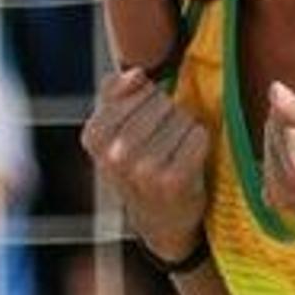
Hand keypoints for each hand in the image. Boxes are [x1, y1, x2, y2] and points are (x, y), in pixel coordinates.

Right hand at [81, 65, 212, 259]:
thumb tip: (137, 73)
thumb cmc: (138, 165)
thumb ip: (115, 91)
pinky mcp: (175, 181)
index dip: (149, 99)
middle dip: (169, 114)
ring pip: (181, 117)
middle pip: (161, 101)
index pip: (137, 87)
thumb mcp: (113, 129)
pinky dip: (200, 142)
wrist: (160, 221)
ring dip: (185, 129)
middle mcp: (115, 155)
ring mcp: (144, 170)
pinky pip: (198, 135)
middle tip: (163, 141)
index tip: (144, 124)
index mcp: (94, 137)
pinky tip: (190, 160)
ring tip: (175, 152)